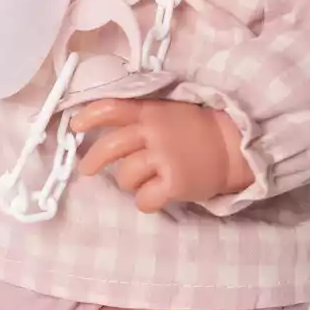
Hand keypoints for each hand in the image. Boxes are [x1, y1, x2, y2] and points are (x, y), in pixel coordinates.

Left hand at [72, 99, 253, 212]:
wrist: (234, 147)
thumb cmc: (198, 131)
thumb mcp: (170, 112)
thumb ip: (142, 118)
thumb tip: (104, 130)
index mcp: (151, 113)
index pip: (111, 108)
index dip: (89, 117)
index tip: (75, 126)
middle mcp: (154, 133)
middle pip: (110, 147)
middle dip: (92, 161)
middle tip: (86, 169)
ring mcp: (164, 158)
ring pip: (125, 177)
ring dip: (130, 183)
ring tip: (147, 180)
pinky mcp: (174, 183)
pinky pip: (144, 200)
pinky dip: (147, 201)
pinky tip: (158, 196)